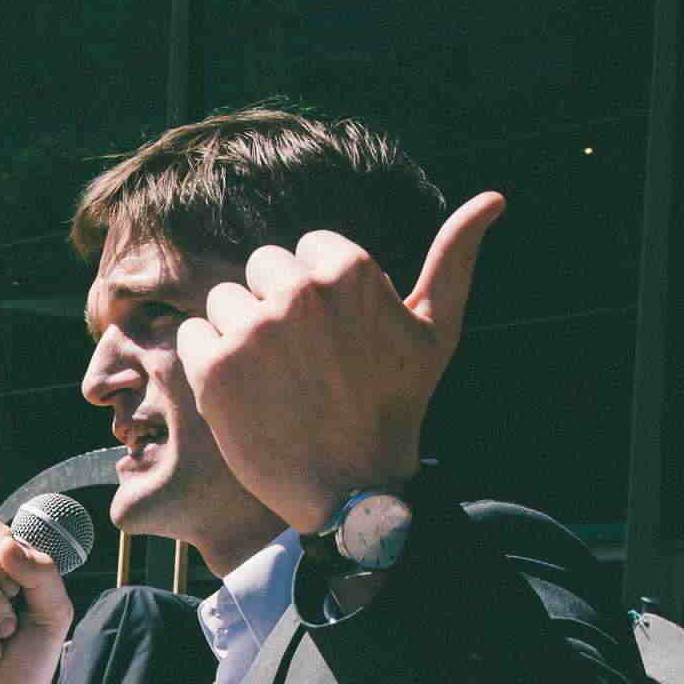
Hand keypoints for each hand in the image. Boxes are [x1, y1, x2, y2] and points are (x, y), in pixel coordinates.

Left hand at [176, 191, 503, 532]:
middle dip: (274, 305)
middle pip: (261, 268)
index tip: (331, 336)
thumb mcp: (437, 329)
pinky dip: (205, 359)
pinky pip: (190, 334)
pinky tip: (239, 388)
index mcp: (349, 270)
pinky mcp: (214, 369)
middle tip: (299, 360)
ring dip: (238, 332)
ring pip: (224, 301)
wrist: (354, 486)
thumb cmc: (397, 405)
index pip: (305, 248)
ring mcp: (253, 330)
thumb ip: (455, 257)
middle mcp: (298, 292)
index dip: (316, 293)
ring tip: (271, 376)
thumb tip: (493, 197)